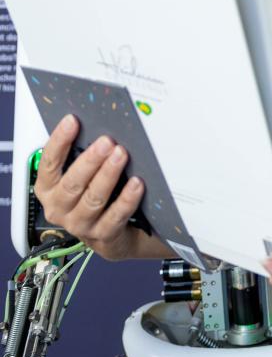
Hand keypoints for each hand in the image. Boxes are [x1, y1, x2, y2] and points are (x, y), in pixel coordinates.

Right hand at [34, 114, 168, 260]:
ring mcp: (80, 225)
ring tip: (121, 155)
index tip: (72, 120)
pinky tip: (137, 183)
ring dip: (108, 175)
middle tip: (107, 141)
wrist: (112, 233)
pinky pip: (115, 216)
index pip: (48, 164)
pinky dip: (126, 199)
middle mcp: (59, 208)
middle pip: (72, 183)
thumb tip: (98, 122)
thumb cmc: (94, 195)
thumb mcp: (82, 175)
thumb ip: (82, 154)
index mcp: (49, 189)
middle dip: (90, 160)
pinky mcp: (103, 235)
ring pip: (93, 199)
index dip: (59, 141)